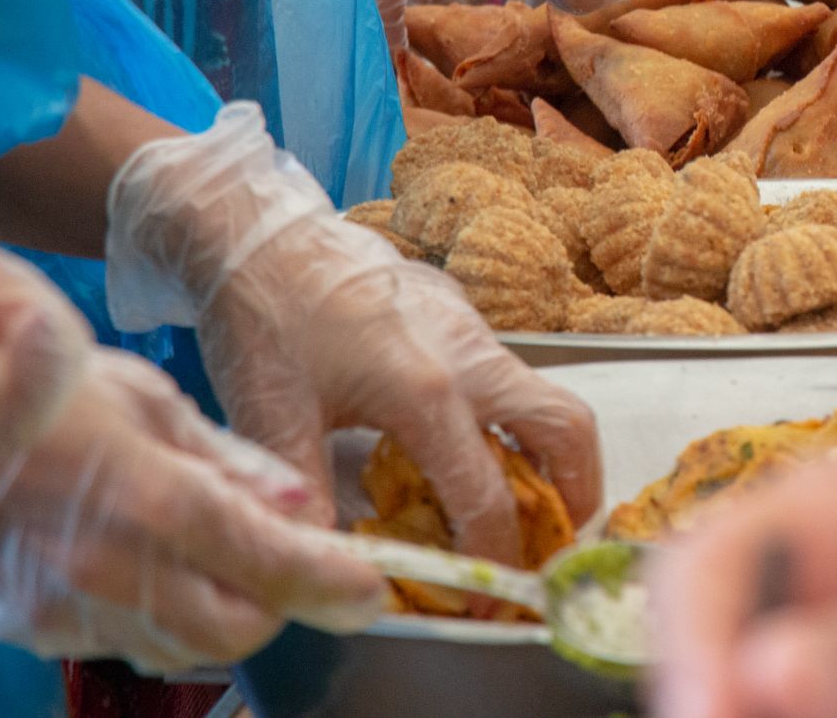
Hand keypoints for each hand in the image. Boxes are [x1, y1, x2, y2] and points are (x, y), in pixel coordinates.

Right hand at [0, 348, 385, 672]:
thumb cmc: (49, 392)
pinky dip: (157, 618)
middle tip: (291, 565)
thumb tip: (302, 502)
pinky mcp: (32, 626)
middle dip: (279, 606)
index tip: (371, 588)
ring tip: (220, 560)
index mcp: (150, 498)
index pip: (268, 563)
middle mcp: (108, 566)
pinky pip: (122, 643)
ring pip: (180, 648)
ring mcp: (66, 605)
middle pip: (235, 630)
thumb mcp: (156, 400)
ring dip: (220, 616)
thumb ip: (234, 462)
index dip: (331, 583)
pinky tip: (153, 569)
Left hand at [103, 103, 603, 564]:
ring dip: (553, 460)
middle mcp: (471, 359)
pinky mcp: (463, 316)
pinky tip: (465, 449)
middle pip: (566, 433)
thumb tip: (325, 570)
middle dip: (575, 499)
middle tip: (552, 549)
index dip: (493, 559)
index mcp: (427, 392)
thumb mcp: (272, 420)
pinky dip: (514, 425)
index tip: (484, 602)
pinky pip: (513, 379)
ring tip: (528, 510)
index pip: (489, 496)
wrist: (260, 234)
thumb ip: (306, 501)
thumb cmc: (265, 320)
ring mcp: (475, 332)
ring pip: (549, 400)